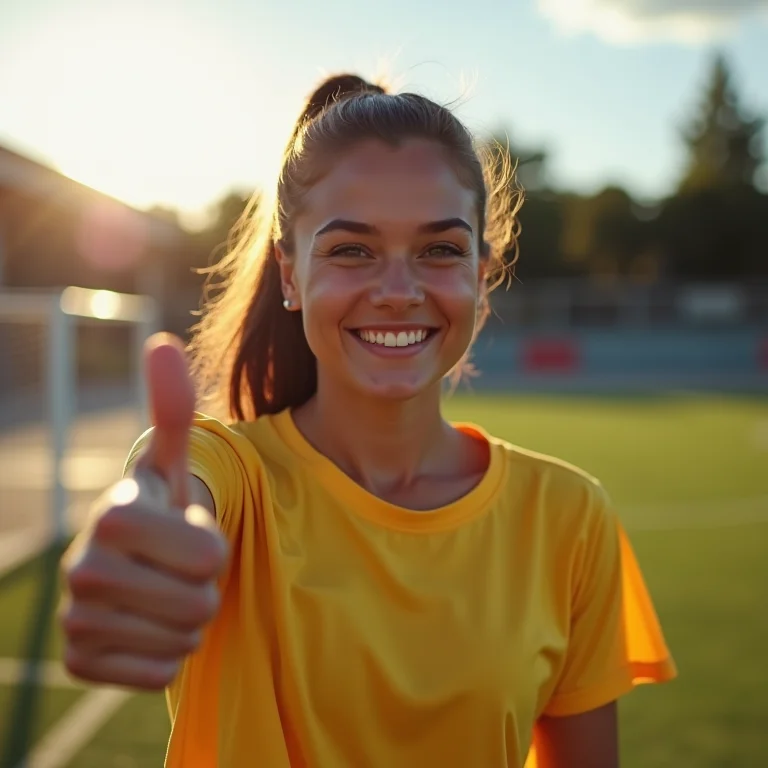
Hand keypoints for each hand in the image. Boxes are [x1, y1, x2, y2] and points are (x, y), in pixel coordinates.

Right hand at [60, 334, 227, 689]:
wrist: (130, 562)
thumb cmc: (161, 509)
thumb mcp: (172, 460)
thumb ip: (171, 406)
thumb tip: (162, 343)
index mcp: (112, 515)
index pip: (208, 556)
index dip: (211, 547)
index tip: (184, 532)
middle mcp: (81, 570)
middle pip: (199, 604)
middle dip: (202, 587)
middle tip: (175, 568)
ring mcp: (75, 621)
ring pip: (182, 641)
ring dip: (186, 619)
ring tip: (161, 591)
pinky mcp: (80, 662)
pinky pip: (161, 672)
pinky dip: (166, 653)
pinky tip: (144, 624)